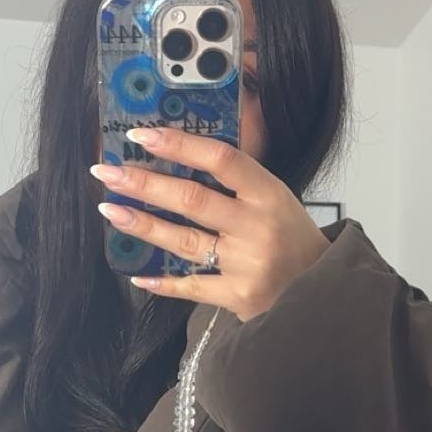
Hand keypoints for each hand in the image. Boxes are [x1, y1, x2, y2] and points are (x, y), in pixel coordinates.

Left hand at [89, 126, 330, 320]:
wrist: (323, 294)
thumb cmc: (294, 241)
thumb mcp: (277, 200)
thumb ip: (238, 181)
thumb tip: (182, 152)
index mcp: (270, 194)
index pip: (221, 159)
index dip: (179, 144)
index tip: (142, 135)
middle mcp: (258, 227)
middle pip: (193, 199)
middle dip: (145, 183)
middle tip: (108, 172)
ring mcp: (247, 264)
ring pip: (185, 241)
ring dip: (143, 225)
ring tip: (112, 210)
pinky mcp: (239, 296)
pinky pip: (192, 287)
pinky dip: (164, 282)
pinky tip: (138, 274)